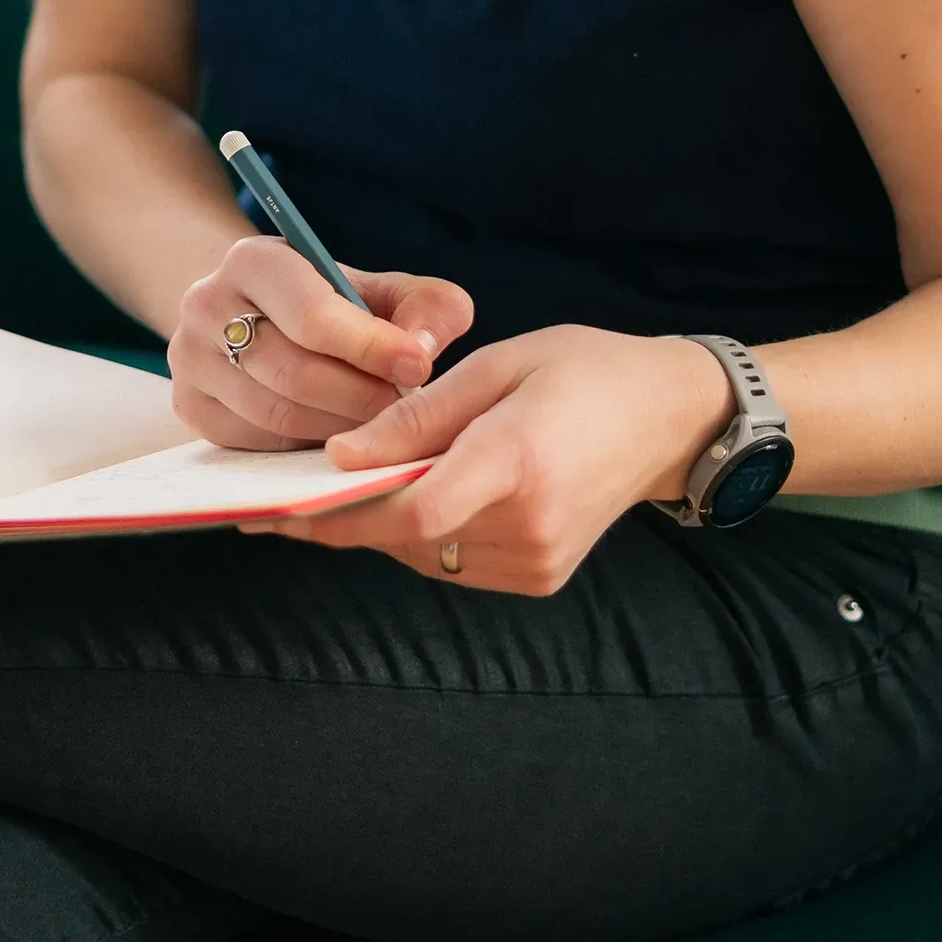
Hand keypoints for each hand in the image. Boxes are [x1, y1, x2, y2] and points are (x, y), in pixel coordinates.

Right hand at [169, 236, 473, 448]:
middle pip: (294, 373)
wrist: (258, 313)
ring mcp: (190, 359)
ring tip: (378, 425)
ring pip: (276, 415)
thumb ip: (425, 308)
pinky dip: (306, 447)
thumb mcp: (384, 290)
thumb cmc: (335, 304)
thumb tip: (423, 349)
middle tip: (403, 410)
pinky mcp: (190, 407)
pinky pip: (256, 444)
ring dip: (340, 428)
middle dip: (361, 398)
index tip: (419, 368)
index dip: (371, 347)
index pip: (312, 315)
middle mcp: (206, 304)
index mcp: (253, 260)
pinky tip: (337, 434)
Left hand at [247, 324, 737, 592]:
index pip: (411, 508)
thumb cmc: (583, 372)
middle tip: (273, 495)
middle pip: (405, 535)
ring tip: (324, 490)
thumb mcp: (499, 365)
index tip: (279, 497)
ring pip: (421, 552)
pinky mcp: (537, 576)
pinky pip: (450, 559)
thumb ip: (419, 415)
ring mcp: (535, 561)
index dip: (338, 509)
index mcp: (518, 461)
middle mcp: (527, 526)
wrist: (668, 419)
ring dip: (374, 523)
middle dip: (338, 514)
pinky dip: (417, 532)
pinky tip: (394, 497)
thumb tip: (341, 454)